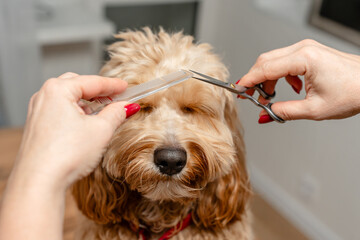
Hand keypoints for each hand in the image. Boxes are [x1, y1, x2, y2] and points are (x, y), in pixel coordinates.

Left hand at [13, 72, 139, 188]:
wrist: (40, 182)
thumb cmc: (65, 155)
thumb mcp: (101, 130)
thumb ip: (116, 113)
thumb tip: (126, 106)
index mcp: (58, 90)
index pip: (93, 81)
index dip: (113, 85)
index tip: (127, 86)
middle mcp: (44, 96)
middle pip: (79, 86)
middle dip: (99, 92)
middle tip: (117, 98)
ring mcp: (38, 111)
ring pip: (69, 99)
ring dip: (88, 104)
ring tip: (105, 113)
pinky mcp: (38, 126)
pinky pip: (61, 111)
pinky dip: (77, 113)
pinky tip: (87, 124)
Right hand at [238, 39, 359, 122]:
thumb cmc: (352, 92)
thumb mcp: (314, 109)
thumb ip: (284, 111)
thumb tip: (264, 115)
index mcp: (304, 59)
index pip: (265, 68)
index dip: (248, 81)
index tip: (237, 91)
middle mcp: (303, 49)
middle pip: (265, 61)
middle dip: (255, 80)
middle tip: (249, 97)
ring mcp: (306, 48)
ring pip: (274, 60)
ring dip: (267, 79)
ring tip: (270, 97)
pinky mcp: (309, 52)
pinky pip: (285, 61)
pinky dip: (280, 75)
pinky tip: (290, 88)